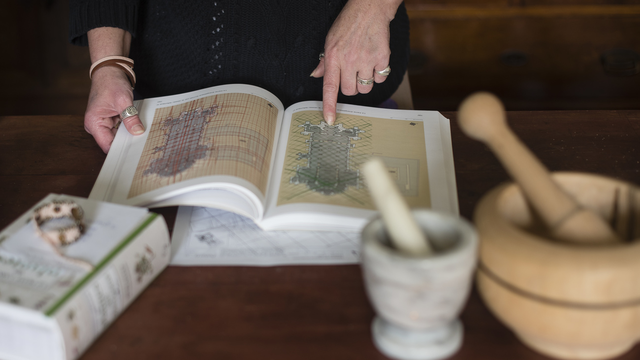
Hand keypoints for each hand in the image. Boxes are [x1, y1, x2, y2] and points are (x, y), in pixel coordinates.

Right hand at [84, 66, 143, 152]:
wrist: (109, 71)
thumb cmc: (111, 82)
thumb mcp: (123, 100)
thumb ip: (130, 117)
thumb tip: (138, 132)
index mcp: (94, 123)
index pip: (107, 145)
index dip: (120, 149)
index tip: (134, 151)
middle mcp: (96, 126)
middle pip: (113, 142)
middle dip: (127, 142)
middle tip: (143, 144)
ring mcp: (103, 124)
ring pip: (118, 137)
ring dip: (129, 135)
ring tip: (142, 136)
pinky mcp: (110, 121)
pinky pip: (120, 130)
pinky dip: (129, 129)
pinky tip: (138, 129)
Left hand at [310, 0, 399, 124]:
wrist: (370, 9)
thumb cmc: (348, 24)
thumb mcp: (330, 40)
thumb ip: (324, 61)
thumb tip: (316, 76)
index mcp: (333, 56)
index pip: (329, 87)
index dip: (329, 106)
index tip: (330, 119)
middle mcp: (349, 60)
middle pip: (349, 91)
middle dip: (350, 86)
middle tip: (352, 73)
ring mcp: (366, 60)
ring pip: (365, 88)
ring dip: (364, 82)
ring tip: (364, 66)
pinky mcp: (382, 58)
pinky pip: (380, 79)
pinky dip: (378, 75)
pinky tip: (374, 61)